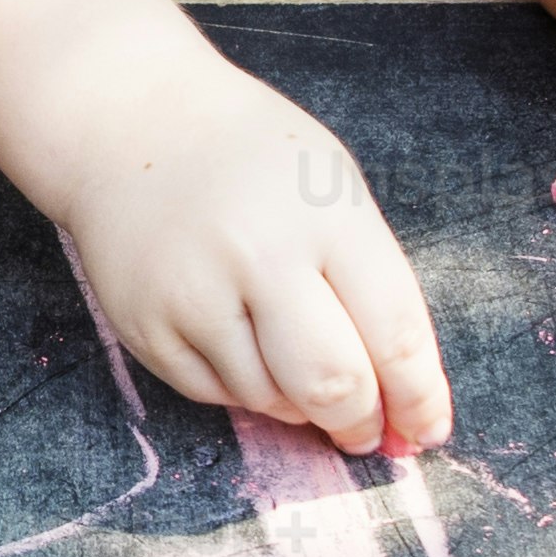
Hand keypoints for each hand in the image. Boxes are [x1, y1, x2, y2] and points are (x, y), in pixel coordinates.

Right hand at [49, 57, 453, 457]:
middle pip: (331, 384)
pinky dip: (243, 389)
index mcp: (325, 214)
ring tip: (290, 361)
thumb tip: (397, 397)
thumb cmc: (251, 160)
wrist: (128, 125)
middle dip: (360, 422)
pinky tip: (242, 346)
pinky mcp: (145, 326)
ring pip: (270, 400)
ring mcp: (194, 294)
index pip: (394, 333)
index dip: (419, 398)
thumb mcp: (331, 189)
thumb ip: (370, 285)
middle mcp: (259, 255)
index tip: (427, 430)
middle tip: (366, 431)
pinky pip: (214, 395)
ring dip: (296, 404)